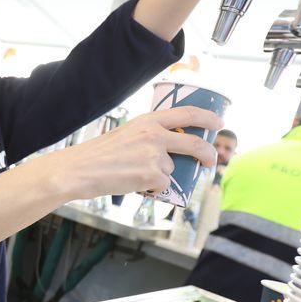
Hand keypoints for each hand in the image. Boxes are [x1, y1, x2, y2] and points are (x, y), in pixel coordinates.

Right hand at [50, 107, 222, 200]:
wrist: (81, 170)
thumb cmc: (100, 154)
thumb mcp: (128, 133)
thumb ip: (150, 135)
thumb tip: (173, 147)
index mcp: (149, 120)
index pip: (187, 113)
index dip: (207, 118)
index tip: (219, 123)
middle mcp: (155, 135)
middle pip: (194, 143)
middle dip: (208, 153)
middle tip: (210, 160)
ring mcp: (154, 155)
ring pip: (173, 169)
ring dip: (162, 175)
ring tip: (137, 173)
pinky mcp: (151, 176)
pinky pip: (164, 185)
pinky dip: (154, 187)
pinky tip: (136, 183)